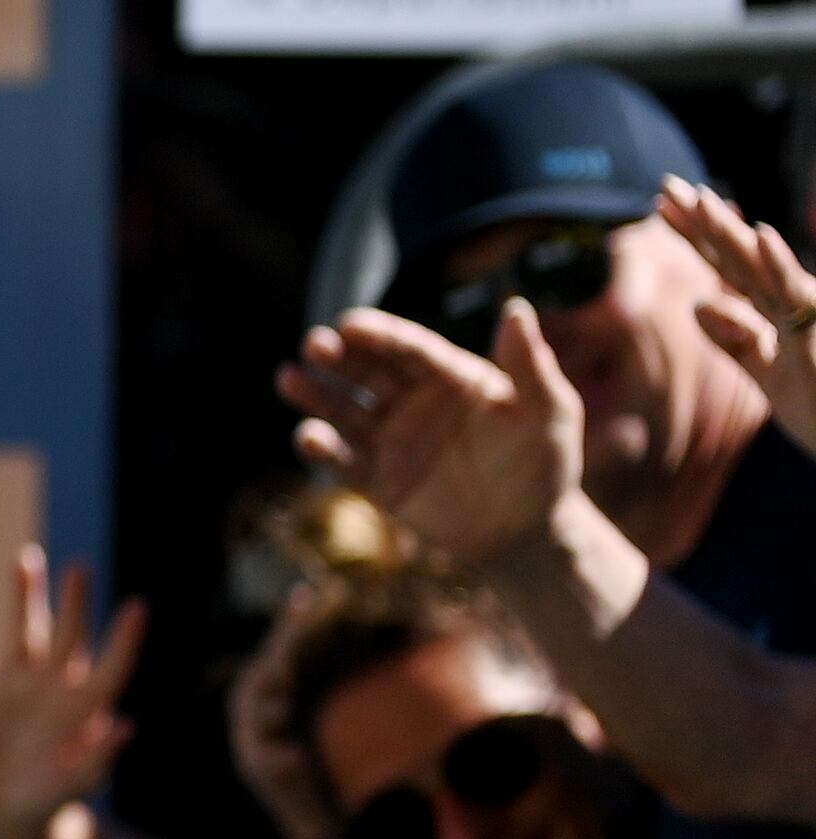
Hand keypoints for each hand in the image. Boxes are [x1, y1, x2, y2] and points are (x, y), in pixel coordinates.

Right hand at [0, 545, 141, 836]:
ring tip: (26, 557)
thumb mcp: (75, 782)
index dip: (125, 640)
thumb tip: (125, 726)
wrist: (10, 807)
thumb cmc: (52, 797)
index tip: (140, 608)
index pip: (109, 666)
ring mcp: (16, 684)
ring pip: (22, 632)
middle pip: (66, 635)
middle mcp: (53, 685)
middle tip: (79, 567)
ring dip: (25, 595)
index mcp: (82, 707)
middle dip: (74, 602)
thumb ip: (98, 757)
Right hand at [279, 303, 582, 572]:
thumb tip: (516, 308)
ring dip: (316, 395)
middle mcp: (412, 402)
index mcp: (450, 376)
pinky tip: (307, 437)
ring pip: (345, 411)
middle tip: (315, 344)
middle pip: (367, 372)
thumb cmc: (545, 462)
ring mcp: (391, 440)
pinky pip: (343, 461)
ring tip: (289, 379)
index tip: (349, 323)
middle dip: (338, 357)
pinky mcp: (377, 480)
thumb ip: (530, 364)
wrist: (528, 530)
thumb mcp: (550, 410)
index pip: (408, 349)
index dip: (379, 335)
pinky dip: (322, 449)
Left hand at [663, 179, 815, 462]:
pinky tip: (760, 235)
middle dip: (701, 221)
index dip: (694, 236)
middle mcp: (789, 305)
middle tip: (666, 183)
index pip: (725, 267)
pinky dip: (777, 264)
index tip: (661, 205)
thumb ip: (733, 339)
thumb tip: (696, 303)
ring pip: (761, 266)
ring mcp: (806, 314)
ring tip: (702, 198)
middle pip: (735, 257)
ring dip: (731, 231)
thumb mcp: (765, 373)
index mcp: (772, 313)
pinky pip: (794, 294)